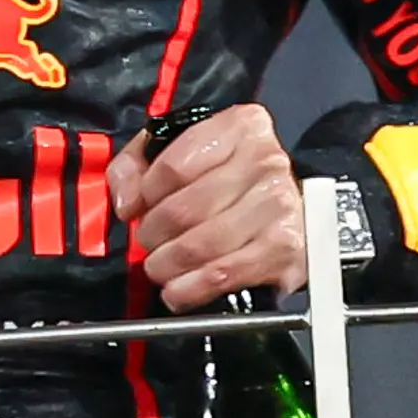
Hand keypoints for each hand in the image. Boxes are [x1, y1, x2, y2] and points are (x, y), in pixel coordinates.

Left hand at [113, 107, 308, 308]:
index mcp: (241, 127)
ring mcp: (279, 206)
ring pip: (202, 245)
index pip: (174, 165)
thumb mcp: (179, 149)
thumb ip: (137, 163)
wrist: (292, 205)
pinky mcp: (284, 249)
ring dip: (168, 264)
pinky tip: (178, 290)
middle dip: (154, 234)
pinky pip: (224, 274)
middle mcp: (266, 162)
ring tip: (160, 267)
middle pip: (185, 209)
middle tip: (149, 242)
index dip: (145, 193)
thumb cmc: (230, 178)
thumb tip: (125, 202)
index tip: (138, 207)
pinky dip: (192, 289)